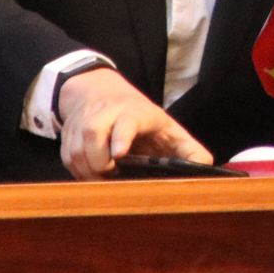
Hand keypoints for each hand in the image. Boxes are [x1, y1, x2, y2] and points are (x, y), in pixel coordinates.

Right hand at [56, 68, 212, 179]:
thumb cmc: (141, 117)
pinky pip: (68, 159)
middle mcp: (106, 113)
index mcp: (134, 112)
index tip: (119, 154)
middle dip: (99, 162)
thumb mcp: (168, 127)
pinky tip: (93, 175)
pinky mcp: (68, 135)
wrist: (101, 93)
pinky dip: (79, 172)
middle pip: (93, 135)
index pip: (126, 121)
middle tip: (112, 176)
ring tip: (106, 179)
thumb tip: (205, 167)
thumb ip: (188, 149)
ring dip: (89, 171)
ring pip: (77, 150)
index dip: (121, 136)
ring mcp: (84, 123)